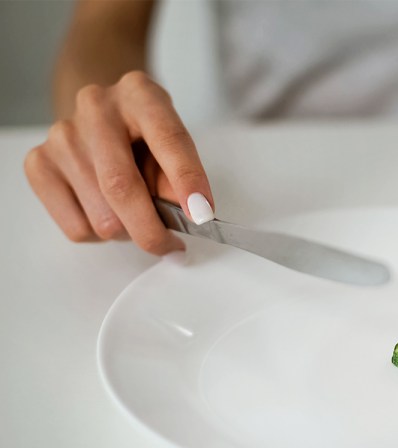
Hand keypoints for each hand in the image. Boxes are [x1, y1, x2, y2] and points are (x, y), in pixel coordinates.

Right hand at [24, 71, 214, 254]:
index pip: (168, 139)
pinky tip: (104, 210)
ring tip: (132, 214)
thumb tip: (187, 218)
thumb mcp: (171, 146)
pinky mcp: (38, 163)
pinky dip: (99, 235)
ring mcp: (61, 134)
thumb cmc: (143, 138)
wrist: (98, 117)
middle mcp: (96, 107)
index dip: (187, 179)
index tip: (202, 215)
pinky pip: (77, 227)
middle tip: (170, 247)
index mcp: (140, 94)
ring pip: (101, 217)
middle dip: (151, 230)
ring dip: (126, 231)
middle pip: (121, 186)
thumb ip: (179, 177)